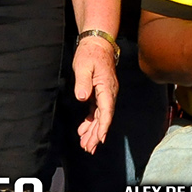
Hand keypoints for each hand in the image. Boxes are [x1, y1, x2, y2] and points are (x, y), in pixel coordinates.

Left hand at [71, 38, 119, 153]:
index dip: (103, 126)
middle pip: (104, 117)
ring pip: (101, 116)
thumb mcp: (83, 66)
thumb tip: (83, 98)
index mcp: (106, 87)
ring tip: (86, 145)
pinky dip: (91, 122)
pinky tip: (84, 130)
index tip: (100, 139)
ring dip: (93, 131)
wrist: (97, 43)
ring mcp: (105, 93)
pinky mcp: (100, 93)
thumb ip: (83, 82)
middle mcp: (109, 93)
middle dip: (96, 134)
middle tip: (88, 148)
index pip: (107, 110)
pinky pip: (97, 111)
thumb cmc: (89, 54)